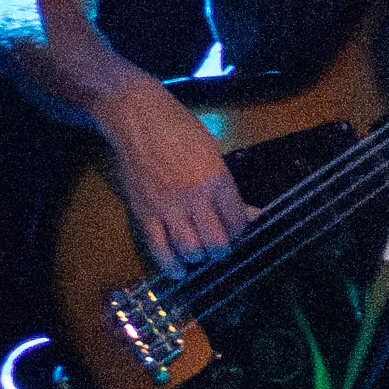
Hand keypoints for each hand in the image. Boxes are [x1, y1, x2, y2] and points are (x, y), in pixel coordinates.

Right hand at [106, 91, 250, 261]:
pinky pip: (158, 248)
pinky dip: (170, 265)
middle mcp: (194, 197)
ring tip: (200, 254)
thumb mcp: (213, 153)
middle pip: (215, 242)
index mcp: (217, 180)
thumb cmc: (180, 130)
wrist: (137, 118)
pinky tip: (178, 271)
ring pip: (190, 250)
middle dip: (221, 251)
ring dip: (198, 258)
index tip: (236, 231)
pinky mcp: (143, 211)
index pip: (237, 222)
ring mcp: (167, 206)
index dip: (240, 232)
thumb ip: (228, 188)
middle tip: (219, 247)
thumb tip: (251, 213)